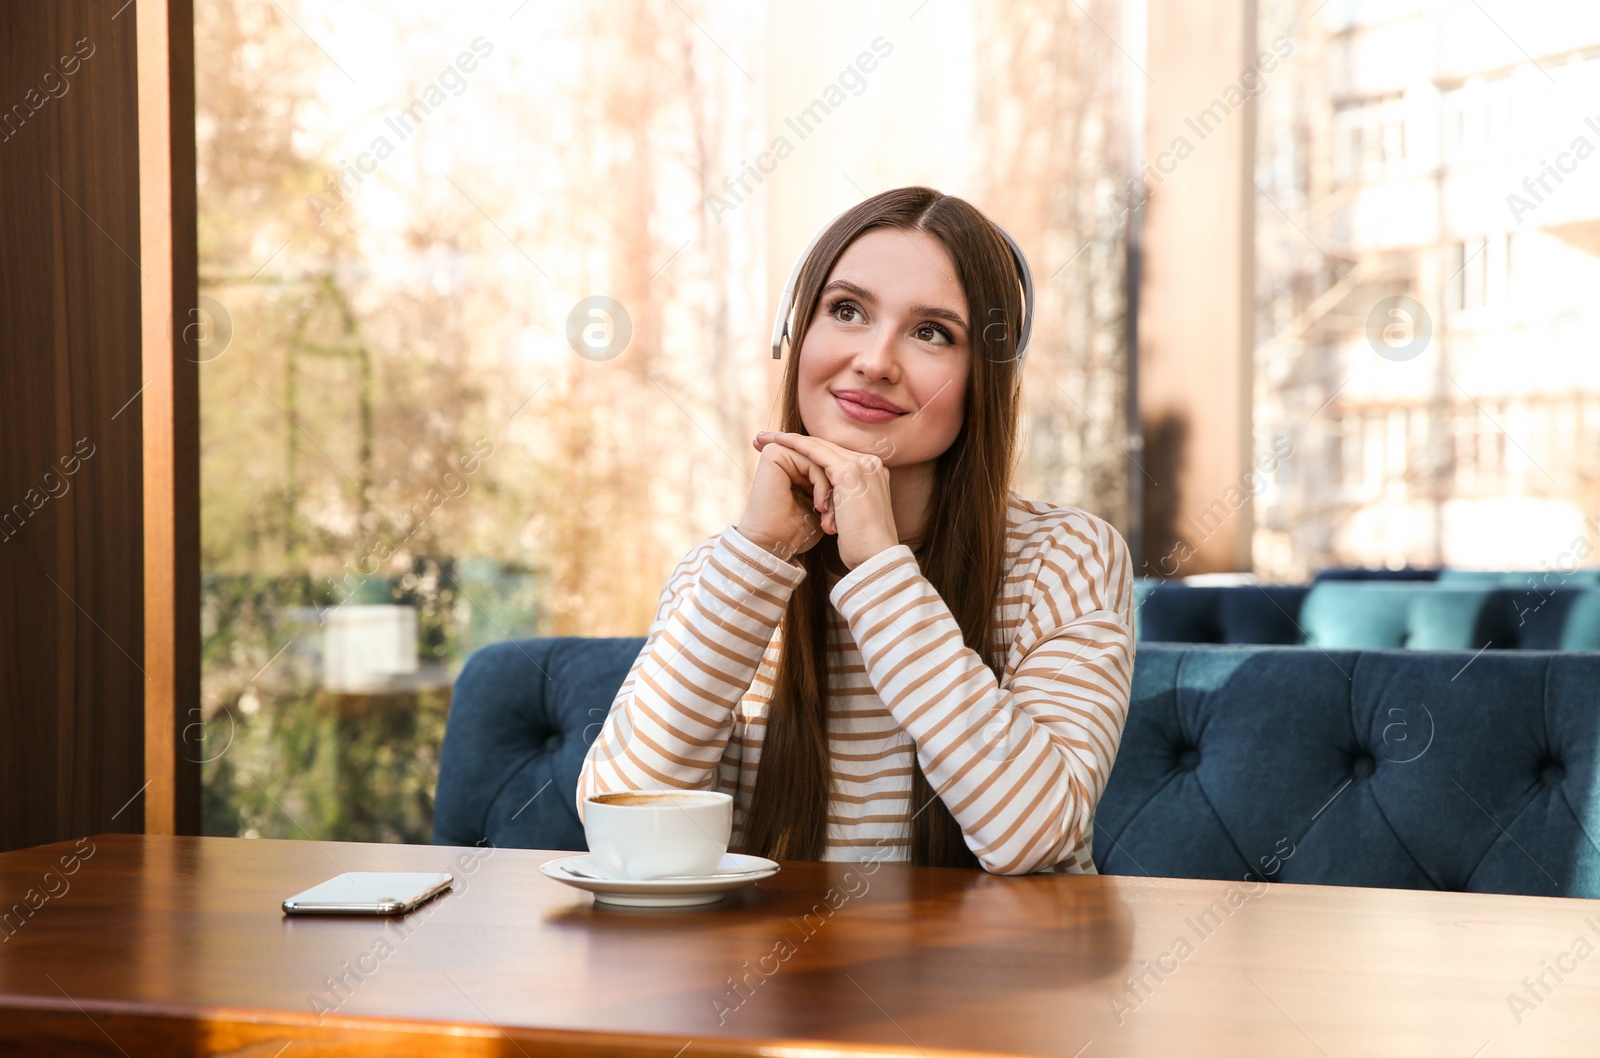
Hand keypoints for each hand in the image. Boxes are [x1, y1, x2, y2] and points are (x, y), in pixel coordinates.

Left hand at [750, 431, 898, 569]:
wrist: (877, 559)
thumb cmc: (863, 546)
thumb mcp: (854, 515)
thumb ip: (845, 500)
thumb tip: (828, 502)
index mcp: (874, 473)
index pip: (836, 456)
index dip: (809, 452)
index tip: (784, 449)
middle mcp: (871, 464)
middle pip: (826, 446)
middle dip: (794, 441)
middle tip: (765, 436)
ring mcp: (862, 465)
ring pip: (819, 446)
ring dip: (788, 439)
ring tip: (763, 437)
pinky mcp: (849, 471)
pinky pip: (815, 452)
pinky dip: (794, 445)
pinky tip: (776, 442)